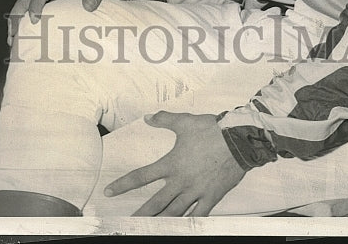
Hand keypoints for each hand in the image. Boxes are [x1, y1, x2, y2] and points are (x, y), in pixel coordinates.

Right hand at [6, 0, 115, 44]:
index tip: (35, 20)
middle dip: (16, 17)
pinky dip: (24, 29)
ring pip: (24, 10)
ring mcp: (46, 2)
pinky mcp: (48, 11)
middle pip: (24, 1)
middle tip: (14, 36)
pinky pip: (31, 18)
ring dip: (16, 25)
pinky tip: (24, 43)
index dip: (34, 5)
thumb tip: (88, 5)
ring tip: (13, 43)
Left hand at [104, 112, 244, 215]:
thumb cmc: (210, 130)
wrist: (238, 140)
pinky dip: (190, 223)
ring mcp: (196, 191)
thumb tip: (147, 117)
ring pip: (175, 212)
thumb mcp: (184, 122)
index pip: (142, 175)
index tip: (109, 191)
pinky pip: (199, 215)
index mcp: (171, 163)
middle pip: (156, 202)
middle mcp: (181, 181)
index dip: (124, 184)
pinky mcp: (211, 197)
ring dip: (161, 222)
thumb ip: (164, 120)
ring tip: (149, 230)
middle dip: (141, 214)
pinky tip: (181, 228)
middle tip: (127, 224)